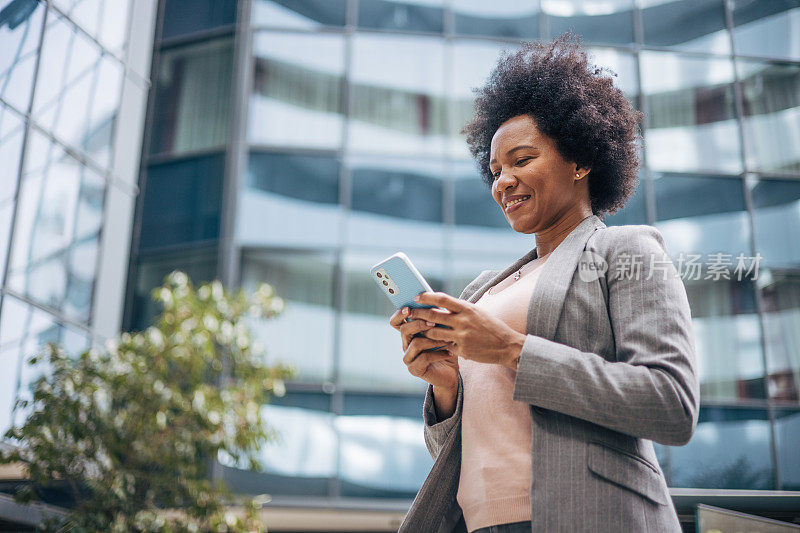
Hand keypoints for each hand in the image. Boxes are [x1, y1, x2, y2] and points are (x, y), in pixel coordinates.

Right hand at [390, 307, 458, 390]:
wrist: (450, 372)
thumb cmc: (446, 348)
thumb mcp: (443, 331)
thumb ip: (437, 320)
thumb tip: (438, 304)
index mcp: (409, 333)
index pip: (396, 321)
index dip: (399, 314)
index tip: (409, 308)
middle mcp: (406, 345)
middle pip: (404, 330)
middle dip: (419, 324)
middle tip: (433, 322)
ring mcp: (409, 357)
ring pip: (415, 343)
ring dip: (433, 340)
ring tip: (447, 339)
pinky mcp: (415, 369)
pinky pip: (424, 358)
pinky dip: (438, 354)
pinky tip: (449, 353)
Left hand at [410, 292, 525, 370]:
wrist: (507, 346)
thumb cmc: (491, 327)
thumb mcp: (477, 312)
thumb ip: (460, 309)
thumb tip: (441, 304)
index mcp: (467, 308)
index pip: (442, 299)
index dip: (427, 297)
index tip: (417, 296)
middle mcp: (463, 321)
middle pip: (433, 315)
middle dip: (418, 314)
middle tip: (409, 313)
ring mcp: (462, 336)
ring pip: (434, 333)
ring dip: (424, 331)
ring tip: (417, 329)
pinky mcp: (462, 350)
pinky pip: (444, 346)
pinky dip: (438, 344)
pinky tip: (432, 344)